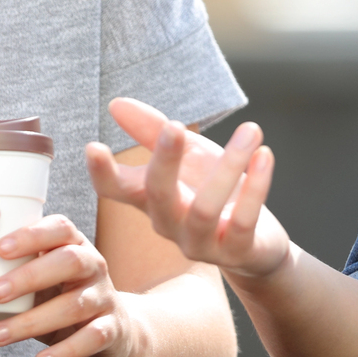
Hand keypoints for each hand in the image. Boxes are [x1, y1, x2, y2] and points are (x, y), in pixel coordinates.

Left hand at [0, 215, 136, 356]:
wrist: (114, 327)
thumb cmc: (61, 295)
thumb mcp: (40, 277)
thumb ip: (4, 273)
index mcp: (75, 244)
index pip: (59, 228)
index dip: (31, 235)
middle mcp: (94, 265)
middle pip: (69, 261)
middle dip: (30, 276)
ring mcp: (104, 296)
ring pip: (74, 305)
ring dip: (32, 321)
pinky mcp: (112, 328)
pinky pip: (91, 338)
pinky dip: (65, 350)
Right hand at [86, 97, 290, 281]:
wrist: (258, 243)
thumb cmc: (215, 191)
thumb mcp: (189, 155)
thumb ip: (154, 132)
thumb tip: (115, 104)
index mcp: (152, 199)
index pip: (115, 190)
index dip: (101, 173)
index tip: (93, 146)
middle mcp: (170, 224)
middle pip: (157, 196)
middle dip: (164, 161)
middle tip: (174, 125)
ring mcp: (201, 243)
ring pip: (204, 209)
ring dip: (229, 164)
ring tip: (251, 129)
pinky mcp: (236, 252)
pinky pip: (243, 222)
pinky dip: (256, 187)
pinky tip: (264, 156)